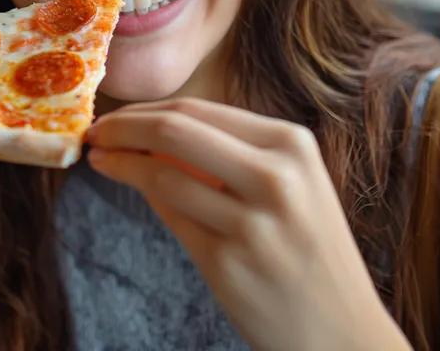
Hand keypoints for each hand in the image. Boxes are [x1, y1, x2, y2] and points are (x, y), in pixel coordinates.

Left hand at [86, 98, 409, 350]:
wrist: (344, 331)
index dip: (145, 110)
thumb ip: (233, 154)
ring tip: (101, 160)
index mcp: (293, 145)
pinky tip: (132, 188)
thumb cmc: (308, 251)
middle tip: (95, 133)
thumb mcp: (292, 185)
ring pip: (162, 174)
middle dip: (123, 127)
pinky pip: (171, 217)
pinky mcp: (228, 263)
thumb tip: (153, 130)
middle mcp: (277, 177)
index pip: (199, 109)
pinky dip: (144, 196)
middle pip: (174, 130)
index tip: (116, 116)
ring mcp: (252, 222)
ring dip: (120, 163)